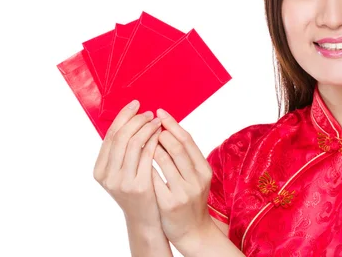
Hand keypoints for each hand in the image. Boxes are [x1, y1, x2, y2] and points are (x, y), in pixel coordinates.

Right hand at [93, 100, 163, 225]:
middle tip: (148, 112)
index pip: (110, 135)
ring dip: (146, 128)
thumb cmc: (137, 191)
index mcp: (99, 169)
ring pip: (134, 143)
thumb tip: (129, 119)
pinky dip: (154, 140)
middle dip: (136, 120)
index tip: (135, 104)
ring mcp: (121, 181)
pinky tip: (161, 134)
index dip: (123, 117)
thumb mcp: (122, 172)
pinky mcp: (138, 185)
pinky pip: (147, 155)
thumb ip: (122, 151)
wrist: (145, 220)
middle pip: (121, 137)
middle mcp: (106, 175)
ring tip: (157, 120)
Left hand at [151, 108, 215, 245]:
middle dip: (160, 132)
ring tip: (141, 138)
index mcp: (204, 169)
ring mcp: (184, 192)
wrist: (193, 229)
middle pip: (177, 147)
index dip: (173, 123)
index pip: (188, 140)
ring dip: (150, 146)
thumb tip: (169, 128)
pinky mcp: (170, 203)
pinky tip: (137, 159)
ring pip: (164, 161)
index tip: (160, 111)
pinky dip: (145, 166)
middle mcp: (196, 179)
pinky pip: (154, 179)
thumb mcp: (195, 176)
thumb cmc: (190, 198)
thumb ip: (186, 156)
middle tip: (148, 123)